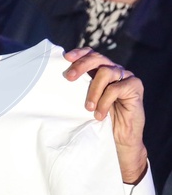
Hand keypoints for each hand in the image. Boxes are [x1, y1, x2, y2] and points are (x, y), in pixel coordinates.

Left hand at [63, 47, 147, 184]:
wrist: (120, 140)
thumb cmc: (100, 121)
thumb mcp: (85, 101)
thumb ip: (79, 88)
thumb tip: (59, 77)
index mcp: (102, 70)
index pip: (91, 54)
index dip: (79, 53)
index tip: (66, 58)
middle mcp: (115, 70)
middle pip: (97, 58)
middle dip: (81, 66)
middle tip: (69, 78)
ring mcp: (126, 77)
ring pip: (106, 72)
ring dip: (93, 90)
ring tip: (88, 108)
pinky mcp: (135, 87)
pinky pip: (116, 88)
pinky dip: (104, 102)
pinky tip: (99, 115)